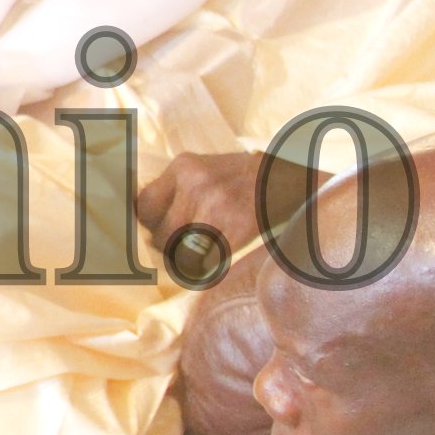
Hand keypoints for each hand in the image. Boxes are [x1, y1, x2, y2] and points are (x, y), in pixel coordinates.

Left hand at [135, 151, 313, 274]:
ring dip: (189, 260)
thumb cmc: (244, 180)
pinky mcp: (237, 226)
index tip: (154, 234)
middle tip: (182, 249)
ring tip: (202, 254)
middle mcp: (195, 182)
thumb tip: (143, 222)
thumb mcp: (206, 170)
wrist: (291, 182)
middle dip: (168, 246)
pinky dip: (208, 267)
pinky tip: (218, 259)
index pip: (143, 204)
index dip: (147, 225)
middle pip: (161, 232)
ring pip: (181, 251)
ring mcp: (216, 204)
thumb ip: (175, 190)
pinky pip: (206, 261)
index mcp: (184, 166)